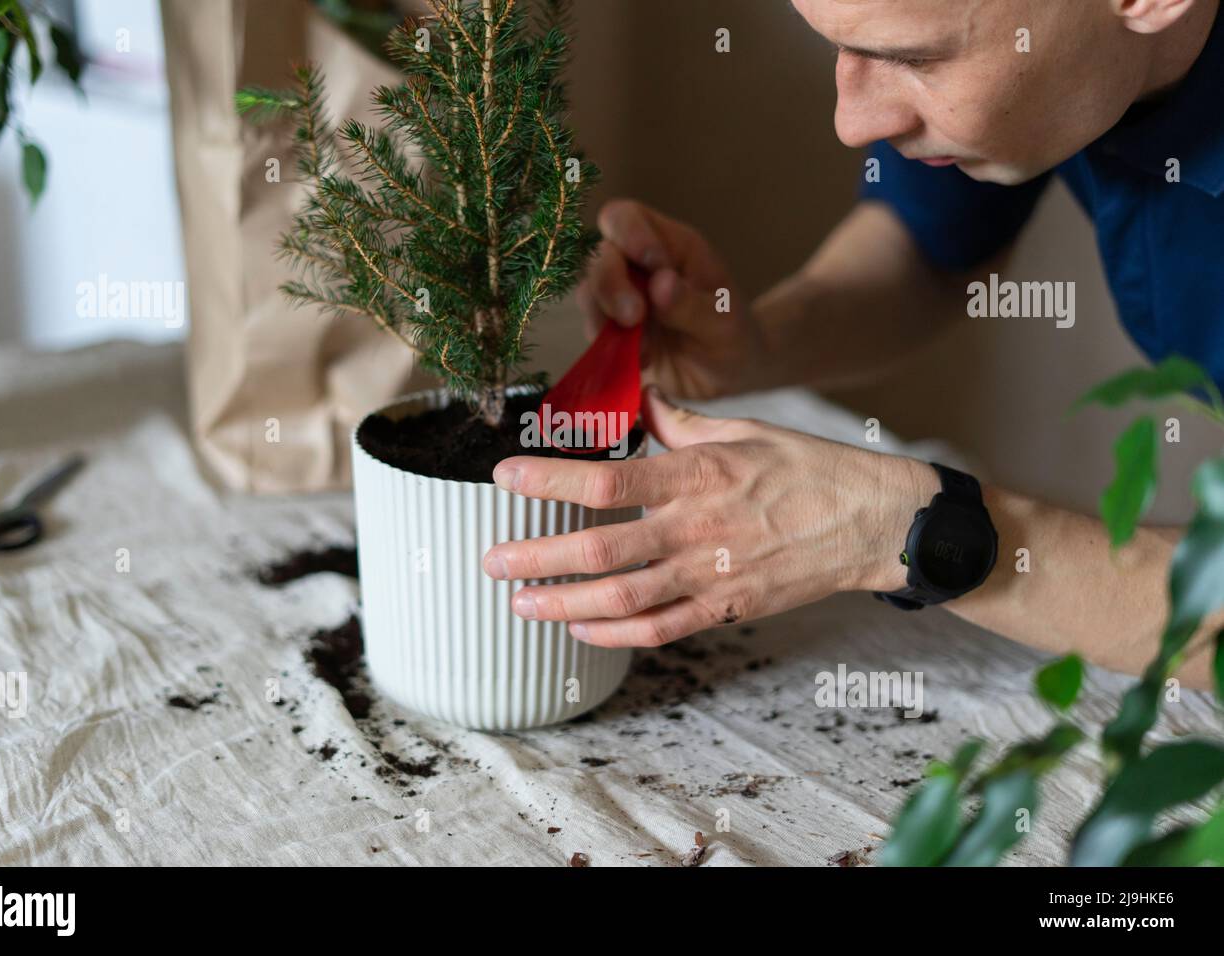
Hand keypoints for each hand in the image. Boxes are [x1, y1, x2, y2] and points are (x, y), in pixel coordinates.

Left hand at [481, 387, 937, 646]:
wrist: (870, 521)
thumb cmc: (807, 467)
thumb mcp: (742, 429)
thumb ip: (681, 423)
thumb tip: (641, 397)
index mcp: (696, 473)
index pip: (606, 479)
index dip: (548, 480)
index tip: (503, 477)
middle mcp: (696, 527)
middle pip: (599, 549)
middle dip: (535, 557)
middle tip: (491, 560)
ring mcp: (711, 574)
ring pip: (622, 599)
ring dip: (562, 603)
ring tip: (520, 602)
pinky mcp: (727, 608)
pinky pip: (660, 630)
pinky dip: (614, 635)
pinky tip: (580, 628)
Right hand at [575, 199, 770, 400]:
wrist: (728, 384)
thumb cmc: (733, 339)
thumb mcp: (724, 323)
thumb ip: (692, 305)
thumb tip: (659, 282)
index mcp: (672, 247)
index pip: (628, 217)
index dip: (628, 234)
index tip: (650, 266)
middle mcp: (639, 268)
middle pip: (600, 255)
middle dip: (610, 284)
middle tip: (634, 317)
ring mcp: (623, 300)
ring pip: (589, 293)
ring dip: (605, 319)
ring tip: (644, 350)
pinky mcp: (613, 333)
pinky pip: (593, 330)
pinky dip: (607, 346)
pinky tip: (640, 362)